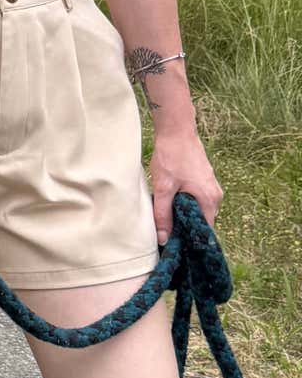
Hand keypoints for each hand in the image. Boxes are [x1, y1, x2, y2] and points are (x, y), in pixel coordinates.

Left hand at [148, 125, 220, 242]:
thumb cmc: (171, 157)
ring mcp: (211, 187)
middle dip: (186, 229)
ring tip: (167, 222)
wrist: (177, 131)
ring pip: (199, 210)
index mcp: (210, 200)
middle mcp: (215, 196)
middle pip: (202, 222)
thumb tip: (163, 238)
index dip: (191, 240)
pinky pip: (197, 200)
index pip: (205, 231)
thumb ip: (163, 214)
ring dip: (185, 216)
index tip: (177, 247)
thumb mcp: (163, 188)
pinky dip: (186, 206)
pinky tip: (171, 206)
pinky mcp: (205, 181)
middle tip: (167, 236)